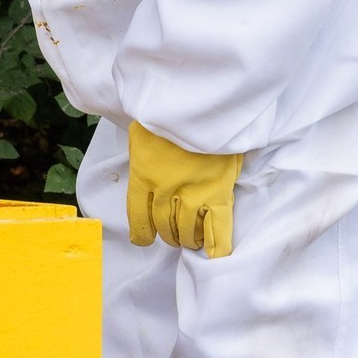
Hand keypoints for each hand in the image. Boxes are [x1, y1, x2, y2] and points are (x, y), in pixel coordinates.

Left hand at [126, 121, 243, 258]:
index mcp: (142, 175)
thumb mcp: (142, 136)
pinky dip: (216, 245)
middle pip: (163, 225)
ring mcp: (194, 193)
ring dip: (187, 239)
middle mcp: (165, 189)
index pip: (137, 215)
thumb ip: (143, 161)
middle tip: (172, 236)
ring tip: (190, 240)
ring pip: (187, 230)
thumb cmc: (167, 114)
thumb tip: (147, 180)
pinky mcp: (219, 192)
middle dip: (166, 235)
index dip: (141, 232)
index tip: (143, 239)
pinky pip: (218, 227)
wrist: (200, 102)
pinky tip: (213, 255)